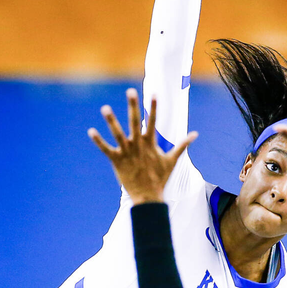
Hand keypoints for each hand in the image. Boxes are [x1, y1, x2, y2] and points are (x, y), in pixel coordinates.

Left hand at [89, 89, 196, 204]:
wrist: (148, 196)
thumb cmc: (160, 178)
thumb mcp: (172, 160)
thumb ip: (182, 145)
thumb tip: (195, 134)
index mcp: (150, 143)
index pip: (153, 121)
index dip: (154, 107)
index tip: (154, 93)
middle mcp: (138, 145)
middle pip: (134, 121)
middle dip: (133, 106)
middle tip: (130, 91)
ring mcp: (127, 152)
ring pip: (118, 134)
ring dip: (111, 121)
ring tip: (105, 108)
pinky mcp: (117, 161)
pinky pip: (106, 149)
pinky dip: (98, 141)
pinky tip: (91, 131)